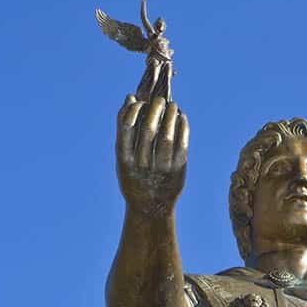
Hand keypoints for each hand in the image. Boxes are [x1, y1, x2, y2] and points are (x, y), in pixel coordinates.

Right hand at [116, 95, 188, 212]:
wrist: (150, 208)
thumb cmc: (134, 177)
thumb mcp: (123, 158)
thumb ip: (124, 130)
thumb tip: (130, 98)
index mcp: (125, 160)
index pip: (127, 127)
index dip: (134, 110)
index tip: (140, 102)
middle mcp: (142, 165)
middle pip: (148, 129)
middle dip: (155, 109)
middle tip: (160, 100)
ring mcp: (160, 169)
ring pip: (167, 136)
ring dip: (171, 116)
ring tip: (173, 106)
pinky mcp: (177, 171)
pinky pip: (182, 145)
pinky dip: (183, 128)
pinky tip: (182, 118)